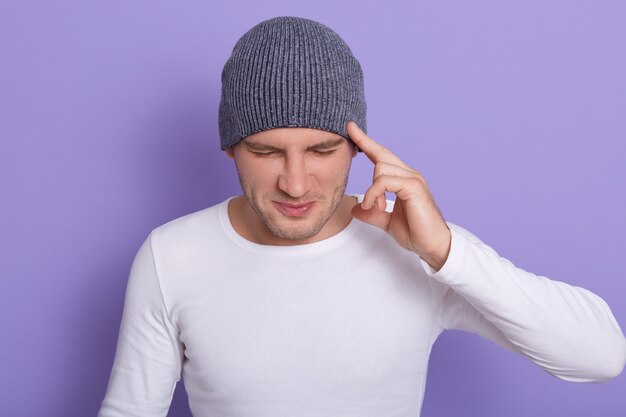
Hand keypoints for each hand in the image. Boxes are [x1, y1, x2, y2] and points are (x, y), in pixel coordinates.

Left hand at [347, 121, 451, 270]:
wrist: (433, 246)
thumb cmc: (416, 232)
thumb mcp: (387, 221)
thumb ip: (372, 213)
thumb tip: (356, 208)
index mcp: (403, 179)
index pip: (382, 156)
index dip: (367, 142)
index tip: (352, 128)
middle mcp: (409, 174)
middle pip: (381, 154)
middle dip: (364, 141)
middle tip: (349, 128)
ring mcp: (413, 179)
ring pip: (380, 169)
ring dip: (372, 190)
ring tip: (376, 208)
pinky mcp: (413, 187)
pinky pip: (384, 181)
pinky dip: (374, 193)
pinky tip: (376, 206)